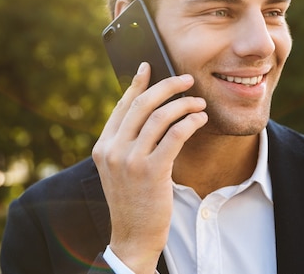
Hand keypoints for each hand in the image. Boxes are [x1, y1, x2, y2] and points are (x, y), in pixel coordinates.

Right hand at [92, 62, 207, 273]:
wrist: (133, 236)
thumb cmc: (132, 199)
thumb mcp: (118, 169)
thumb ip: (126, 142)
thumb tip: (146, 109)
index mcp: (103, 146)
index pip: (122, 105)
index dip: (137, 83)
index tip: (149, 66)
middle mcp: (113, 150)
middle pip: (142, 104)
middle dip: (168, 86)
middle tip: (186, 80)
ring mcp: (130, 160)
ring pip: (161, 116)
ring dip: (184, 104)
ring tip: (198, 103)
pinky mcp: (152, 171)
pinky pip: (175, 134)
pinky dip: (190, 121)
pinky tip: (199, 119)